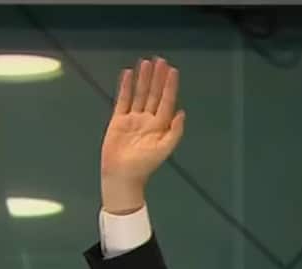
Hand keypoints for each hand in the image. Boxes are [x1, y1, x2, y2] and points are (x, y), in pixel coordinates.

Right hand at [101, 57, 185, 213]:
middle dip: (158, 78)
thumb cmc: (145, 165)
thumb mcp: (164, 149)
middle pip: (154, 94)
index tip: (173, 71)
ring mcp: (133, 118)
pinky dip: (125, 87)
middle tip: (161, 60)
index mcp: (161, 125)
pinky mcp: (119, 119)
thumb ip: (175, 131)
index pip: (167, 101)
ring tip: (146, 63)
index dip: (170, 86)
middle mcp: (148, 119)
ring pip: (140, 94)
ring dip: (143, 79)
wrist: (122, 174)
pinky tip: (128, 74)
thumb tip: (182, 112)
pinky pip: (123, 99)